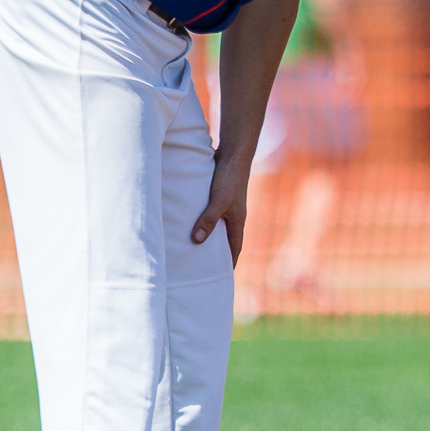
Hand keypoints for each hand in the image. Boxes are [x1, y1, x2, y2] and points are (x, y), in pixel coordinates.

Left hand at [191, 151, 249, 265]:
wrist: (234, 154)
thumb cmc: (229, 178)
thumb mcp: (218, 200)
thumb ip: (208, 220)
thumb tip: (196, 241)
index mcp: (238, 221)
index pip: (235, 248)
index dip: (229, 263)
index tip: (221, 276)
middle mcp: (234, 216)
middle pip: (226, 240)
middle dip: (219, 254)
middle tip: (205, 267)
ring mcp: (227, 205)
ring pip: (218, 227)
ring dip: (209, 237)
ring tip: (194, 248)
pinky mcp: (219, 195)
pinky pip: (211, 214)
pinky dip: (204, 222)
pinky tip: (191, 222)